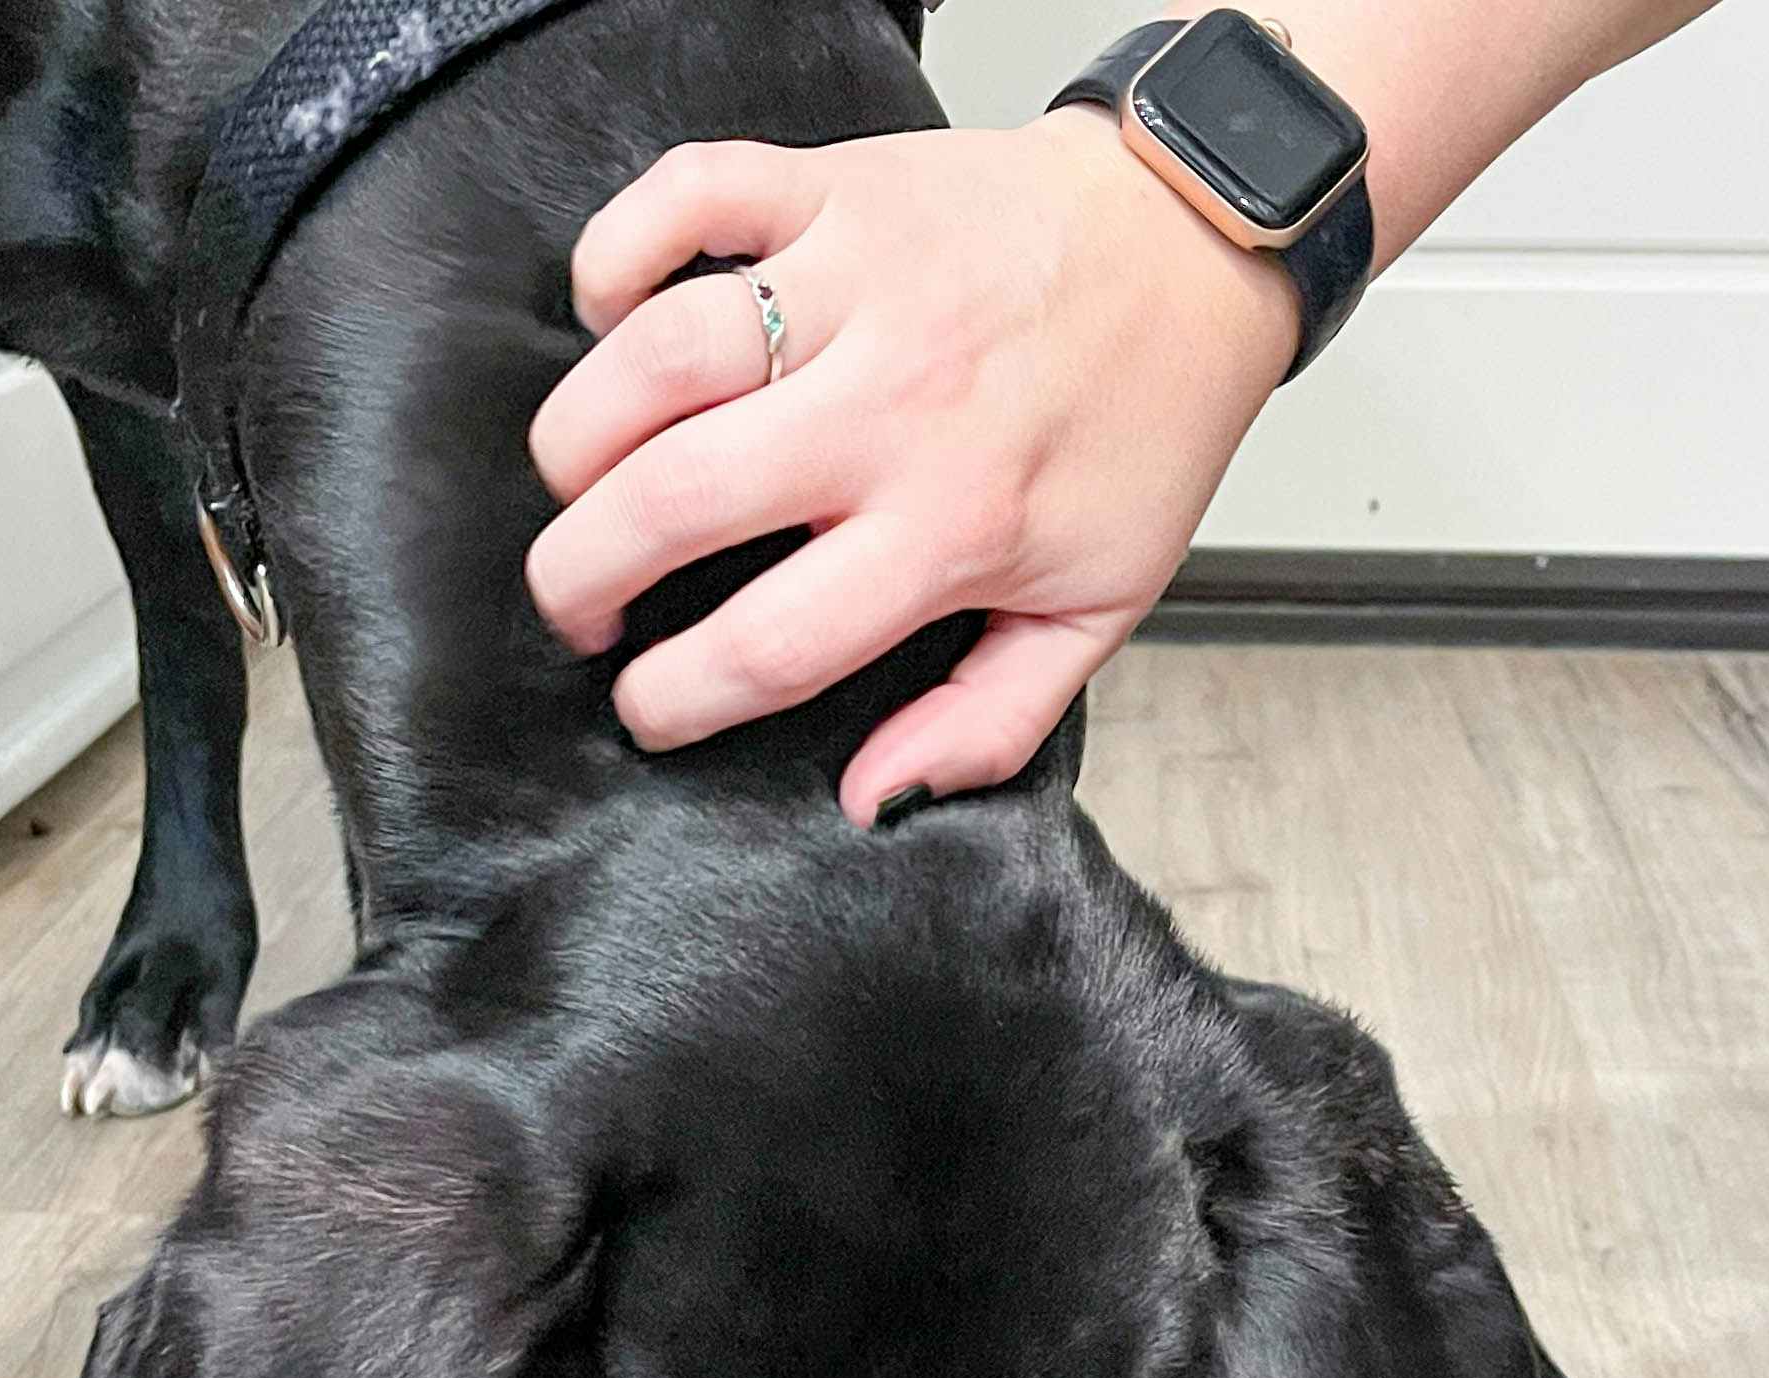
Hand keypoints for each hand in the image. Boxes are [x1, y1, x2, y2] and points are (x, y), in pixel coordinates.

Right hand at [527, 111, 1297, 820]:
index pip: (769, 643)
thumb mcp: (1098, 606)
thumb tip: (871, 801)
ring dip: (577, 437)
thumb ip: (987, 724)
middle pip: (675, 502)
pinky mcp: (834, 187)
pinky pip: (683, 199)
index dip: (675, 698)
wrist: (1192, 247)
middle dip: (581, 577)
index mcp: (954, 525)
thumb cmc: (1140, 427)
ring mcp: (858, 284)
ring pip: (654, 356)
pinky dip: (615, 252)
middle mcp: (894, 405)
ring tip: (578, 487)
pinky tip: (609, 318)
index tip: (648, 707)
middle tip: (577, 607)